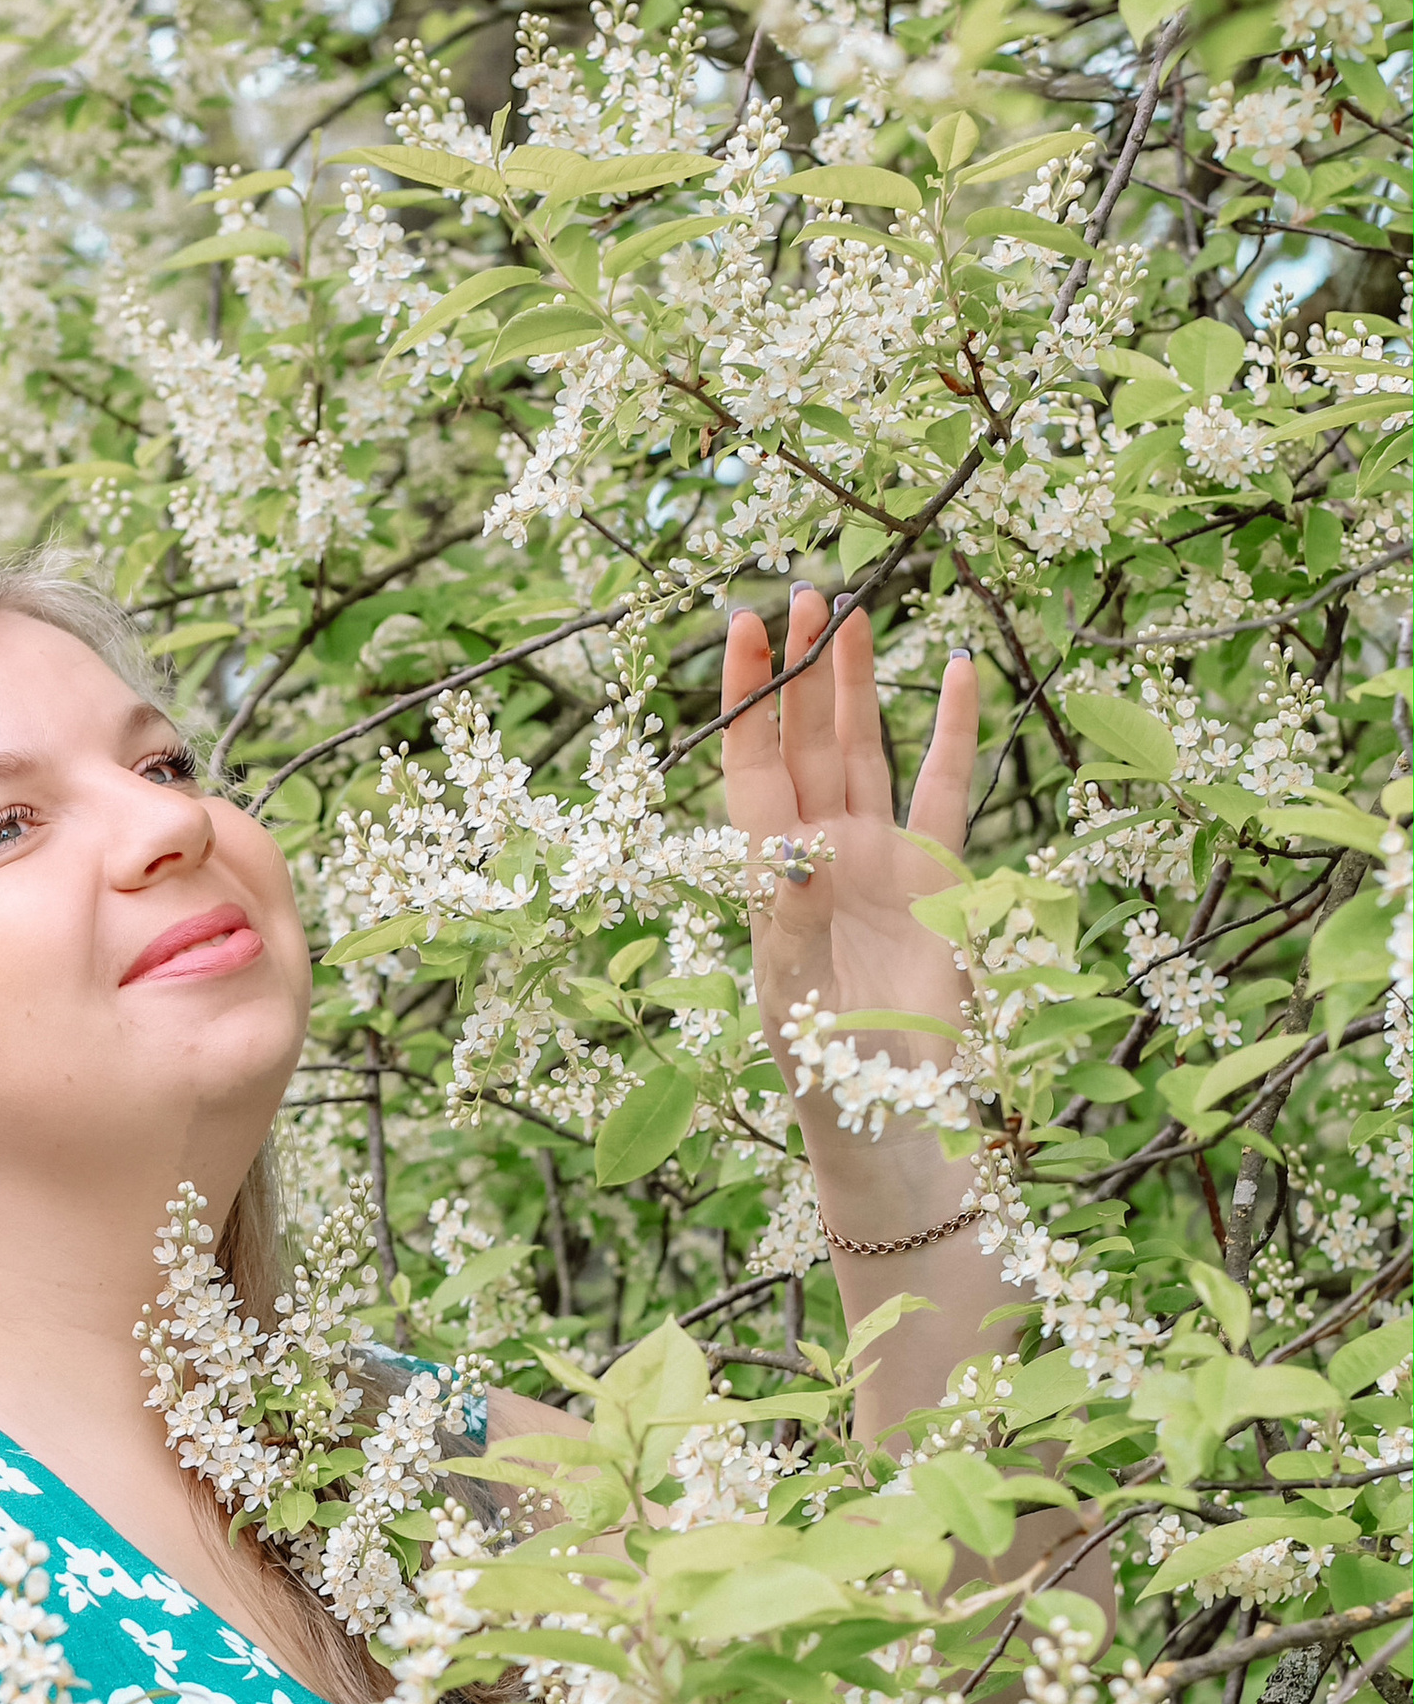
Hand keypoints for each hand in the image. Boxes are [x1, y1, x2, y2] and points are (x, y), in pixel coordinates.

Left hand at [722, 592, 977, 1151]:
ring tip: (855, 611)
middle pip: (807, 741)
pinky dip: (954, 730)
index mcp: (769, 874)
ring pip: (865, 750)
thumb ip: (793, 922)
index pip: (750, 763)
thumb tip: (794, 851)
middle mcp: (818, 852)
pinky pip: (944, 787)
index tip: (744, 626)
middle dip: (804, 669)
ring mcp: (876, 858)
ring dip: (858, 685)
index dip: (746, 696)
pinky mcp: (935, 875)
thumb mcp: (795, 995)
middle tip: (807, 592)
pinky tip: (960, 668)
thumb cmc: (824, 1066)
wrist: (890, 1111)